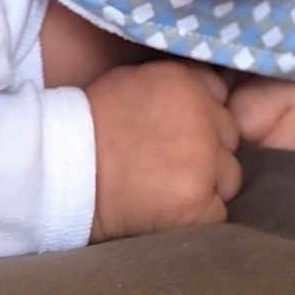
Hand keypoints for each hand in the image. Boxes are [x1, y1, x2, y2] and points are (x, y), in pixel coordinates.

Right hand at [85, 59, 241, 242]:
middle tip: (171, 160)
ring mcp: (204, 163)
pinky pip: (217, 213)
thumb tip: (201, 94)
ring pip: (229, 176)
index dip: (203, 115)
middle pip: (229, 138)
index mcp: (187, 83)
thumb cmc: (91, 120)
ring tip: (168, 185)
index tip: (180, 127)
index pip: (220, 97)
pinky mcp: (199, 204)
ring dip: (207, 182)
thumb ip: (174, 85)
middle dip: (208, 149)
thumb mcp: (134, 79)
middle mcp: (203, 118)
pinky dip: (197, 215)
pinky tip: (167, 208)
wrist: (65, 166)